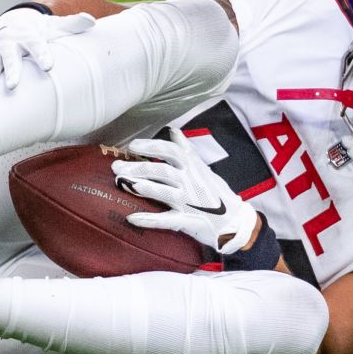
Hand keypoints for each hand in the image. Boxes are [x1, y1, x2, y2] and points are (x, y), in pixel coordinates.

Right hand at [0, 6, 95, 91]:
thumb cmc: (41, 31)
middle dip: (11, 71)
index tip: (48, 65)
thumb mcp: (56, 26)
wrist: (13, 25)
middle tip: (14, 85)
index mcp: (29, 36)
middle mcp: (9, 44)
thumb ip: (73, 24)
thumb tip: (92, 21)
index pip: (37, 45)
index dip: (42, 54)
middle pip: (10, 58)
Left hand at [111, 133, 258, 254]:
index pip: (171, 151)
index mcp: (194, 168)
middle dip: (137, 168)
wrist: (235, 221)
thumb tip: (174, 132)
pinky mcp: (189, 221)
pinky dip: (149, 220)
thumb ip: (187, 151)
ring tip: (122, 184)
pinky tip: (131, 218)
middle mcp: (191, 182)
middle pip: (161, 171)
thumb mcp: (204, 169)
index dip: (151, 147)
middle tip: (116, 168)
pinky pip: (167, 220)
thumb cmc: (217, 194)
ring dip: (142, 187)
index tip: (133, 146)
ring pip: (163, 192)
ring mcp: (190, 202)